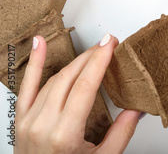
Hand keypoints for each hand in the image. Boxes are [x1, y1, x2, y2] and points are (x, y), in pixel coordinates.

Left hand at [15, 34, 140, 153]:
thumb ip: (121, 134)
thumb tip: (136, 110)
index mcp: (65, 135)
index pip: (85, 86)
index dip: (99, 61)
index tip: (110, 44)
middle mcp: (43, 125)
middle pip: (69, 78)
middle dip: (90, 57)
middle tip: (107, 44)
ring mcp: (29, 121)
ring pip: (53, 79)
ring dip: (74, 62)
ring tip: (91, 51)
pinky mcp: (21, 120)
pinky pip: (26, 85)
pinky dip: (35, 62)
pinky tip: (40, 43)